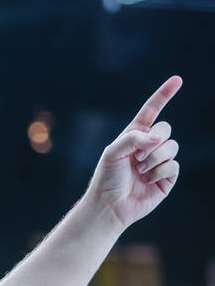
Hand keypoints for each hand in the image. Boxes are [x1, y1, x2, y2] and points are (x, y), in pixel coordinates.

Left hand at [85, 76, 182, 227]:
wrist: (109, 205)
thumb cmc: (107, 178)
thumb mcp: (113, 152)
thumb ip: (133, 138)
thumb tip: (158, 137)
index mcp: (135, 135)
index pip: (152, 111)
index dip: (164, 95)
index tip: (177, 80)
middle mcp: (149, 146)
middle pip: (166, 128)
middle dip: (153, 141)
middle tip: (137, 157)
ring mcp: (160, 161)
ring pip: (172, 147)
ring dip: (155, 159)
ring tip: (140, 171)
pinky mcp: (167, 177)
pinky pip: (174, 166)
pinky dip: (160, 172)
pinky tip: (147, 181)